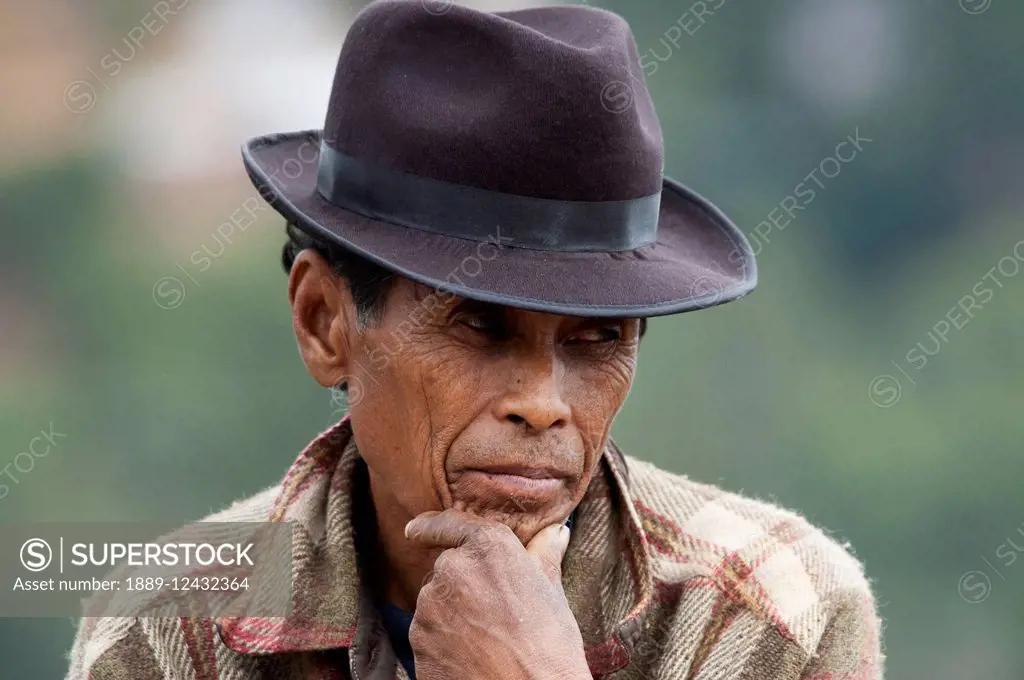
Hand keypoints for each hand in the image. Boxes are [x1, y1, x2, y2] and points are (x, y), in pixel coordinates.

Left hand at [405, 509, 591, 679]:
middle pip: (447, 570)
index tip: (416, 529)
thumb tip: (554, 532)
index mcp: (488, 548)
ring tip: (486, 642)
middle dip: (462, 587)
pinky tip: (470, 658)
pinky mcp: (417, 642)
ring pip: (435, 604)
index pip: (451, 524)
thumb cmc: (550, 648)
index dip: (432, 526)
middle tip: (492, 613)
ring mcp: (429, 607)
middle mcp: (452, 569)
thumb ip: (544, 556)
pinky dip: (442, 643)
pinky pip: (427, 635)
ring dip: (451, 616)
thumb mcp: (553, 594)